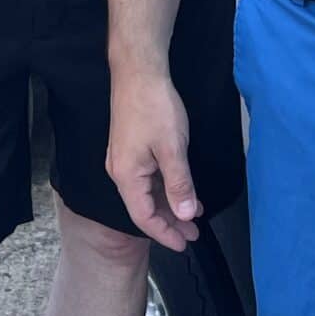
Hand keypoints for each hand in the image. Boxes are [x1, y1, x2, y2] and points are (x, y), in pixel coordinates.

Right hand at [108, 69, 200, 249]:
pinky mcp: (131, 148)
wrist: (139, 71)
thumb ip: (179, 184)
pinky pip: (148, 177)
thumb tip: (185, 214)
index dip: (165, 234)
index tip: (185, 244)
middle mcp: (120, 171)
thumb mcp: (172, 149)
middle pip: (145, 207)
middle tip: (194, 233)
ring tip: (194, 213)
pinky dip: (166, 187)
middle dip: (170, 222)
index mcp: (126, 176)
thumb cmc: (154, 107)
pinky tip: (182, 188)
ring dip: (170, 204)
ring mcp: (124, 159)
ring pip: (148, 192)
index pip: (144, 217)